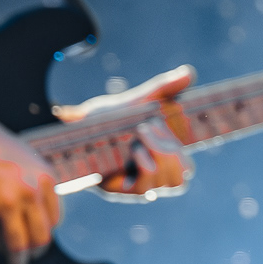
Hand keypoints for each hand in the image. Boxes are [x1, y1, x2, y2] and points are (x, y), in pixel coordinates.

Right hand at [0, 106, 61, 263]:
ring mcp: (9, 203)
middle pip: (42, 235)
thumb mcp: (25, 159)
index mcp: (45, 178)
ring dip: (20, 260)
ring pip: (21, 244)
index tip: (40, 237)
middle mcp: (32, 192)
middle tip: (32, 257)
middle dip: (37, 250)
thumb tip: (37, 212)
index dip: (46, 231)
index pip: (54, 218)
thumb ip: (35, 184)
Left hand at [56, 64, 193, 197]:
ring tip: (139, 132)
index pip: (187, 169)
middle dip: (172, 149)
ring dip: (160, 152)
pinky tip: (134, 148)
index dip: (183, 153)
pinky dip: (146, 163)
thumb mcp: (138, 101)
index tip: (164, 125)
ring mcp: (137, 186)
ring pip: (169, 181)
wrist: (73, 125)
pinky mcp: (120, 191)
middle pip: (181, 177)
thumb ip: (164, 89)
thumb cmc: (107, 118)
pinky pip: (146, 187)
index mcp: (159, 161)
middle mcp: (151, 178)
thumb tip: (189, 72)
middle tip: (150, 125)